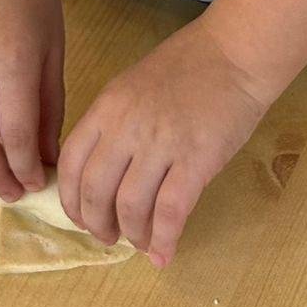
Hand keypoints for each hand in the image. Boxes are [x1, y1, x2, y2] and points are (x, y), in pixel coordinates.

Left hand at [57, 15, 273, 268]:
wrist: (235, 52)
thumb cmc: (188, 65)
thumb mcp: (133, 85)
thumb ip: (115, 124)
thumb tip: (105, 172)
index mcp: (108, 106)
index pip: (72, 163)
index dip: (70, 199)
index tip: (80, 216)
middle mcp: (127, 126)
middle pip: (95, 191)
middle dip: (97, 224)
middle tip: (108, 236)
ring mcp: (161, 144)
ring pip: (130, 207)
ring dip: (131, 234)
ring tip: (139, 241)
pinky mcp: (196, 160)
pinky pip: (170, 212)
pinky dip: (163, 239)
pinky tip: (163, 253)